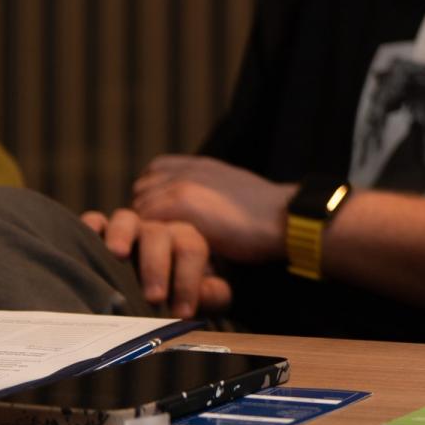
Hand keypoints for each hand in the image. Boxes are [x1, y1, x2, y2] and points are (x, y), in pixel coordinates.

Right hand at [79, 207, 234, 317]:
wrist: (146, 295)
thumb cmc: (174, 298)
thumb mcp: (200, 299)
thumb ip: (212, 295)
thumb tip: (205, 294)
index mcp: (184, 242)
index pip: (191, 249)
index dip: (189, 280)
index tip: (183, 312)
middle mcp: (156, 232)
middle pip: (159, 234)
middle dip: (157, 265)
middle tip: (154, 297)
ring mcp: (126, 230)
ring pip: (127, 220)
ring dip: (122, 235)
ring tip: (117, 254)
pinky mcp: (98, 234)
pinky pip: (93, 221)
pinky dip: (90, 227)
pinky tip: (87, 240)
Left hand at [129, 155, 296, 264]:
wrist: (286, 218)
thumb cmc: (267, 217)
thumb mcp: (232, 192)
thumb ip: (207, 194)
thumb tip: (191, 216)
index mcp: (198, 165)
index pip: (152, 175)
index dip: (153, 198)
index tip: (162, 220)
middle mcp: (185, 170)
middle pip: (140, 194)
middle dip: (145, 217)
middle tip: (158, 243)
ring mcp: (179, 184)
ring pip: (138, 210)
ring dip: (145, 232)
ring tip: (160, 254)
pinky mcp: (178, 203)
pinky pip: (144, 224)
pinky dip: (150, 242)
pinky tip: (164, 258)